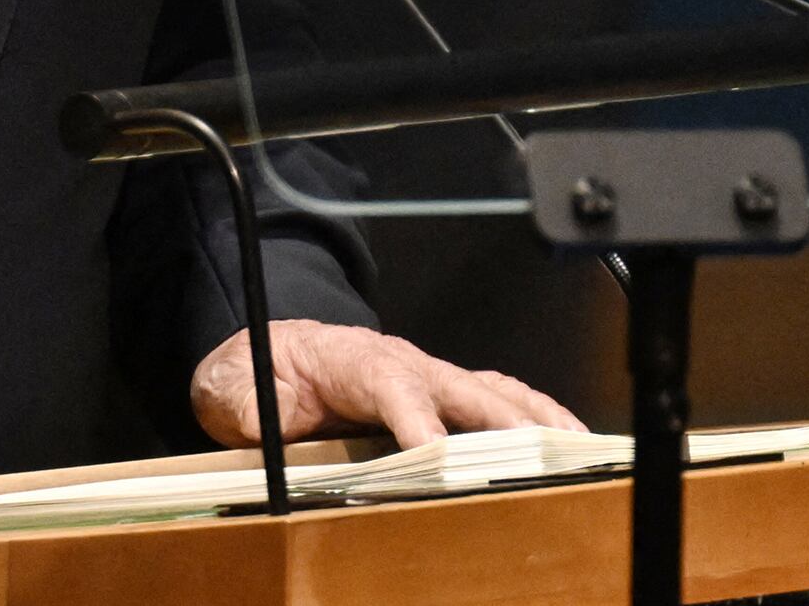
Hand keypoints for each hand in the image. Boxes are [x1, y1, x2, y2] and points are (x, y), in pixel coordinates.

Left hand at [191, 320, 582, 449]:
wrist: (270, 354)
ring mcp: (429, 376)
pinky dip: (537, 417)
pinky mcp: (443, 395)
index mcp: (351, 360)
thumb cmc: (261, 372)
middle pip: (459, 386)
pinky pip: (498, 399)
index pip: (391, 383)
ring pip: (492, 390)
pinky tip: (568, 441)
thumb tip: (249, 418)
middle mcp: (402, 363)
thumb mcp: (234, 387)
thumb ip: (243, 402)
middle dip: (498, 419)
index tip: (434, 450)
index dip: (416, 417)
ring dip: (534, 417)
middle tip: (534, 454)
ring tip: (574, 448)